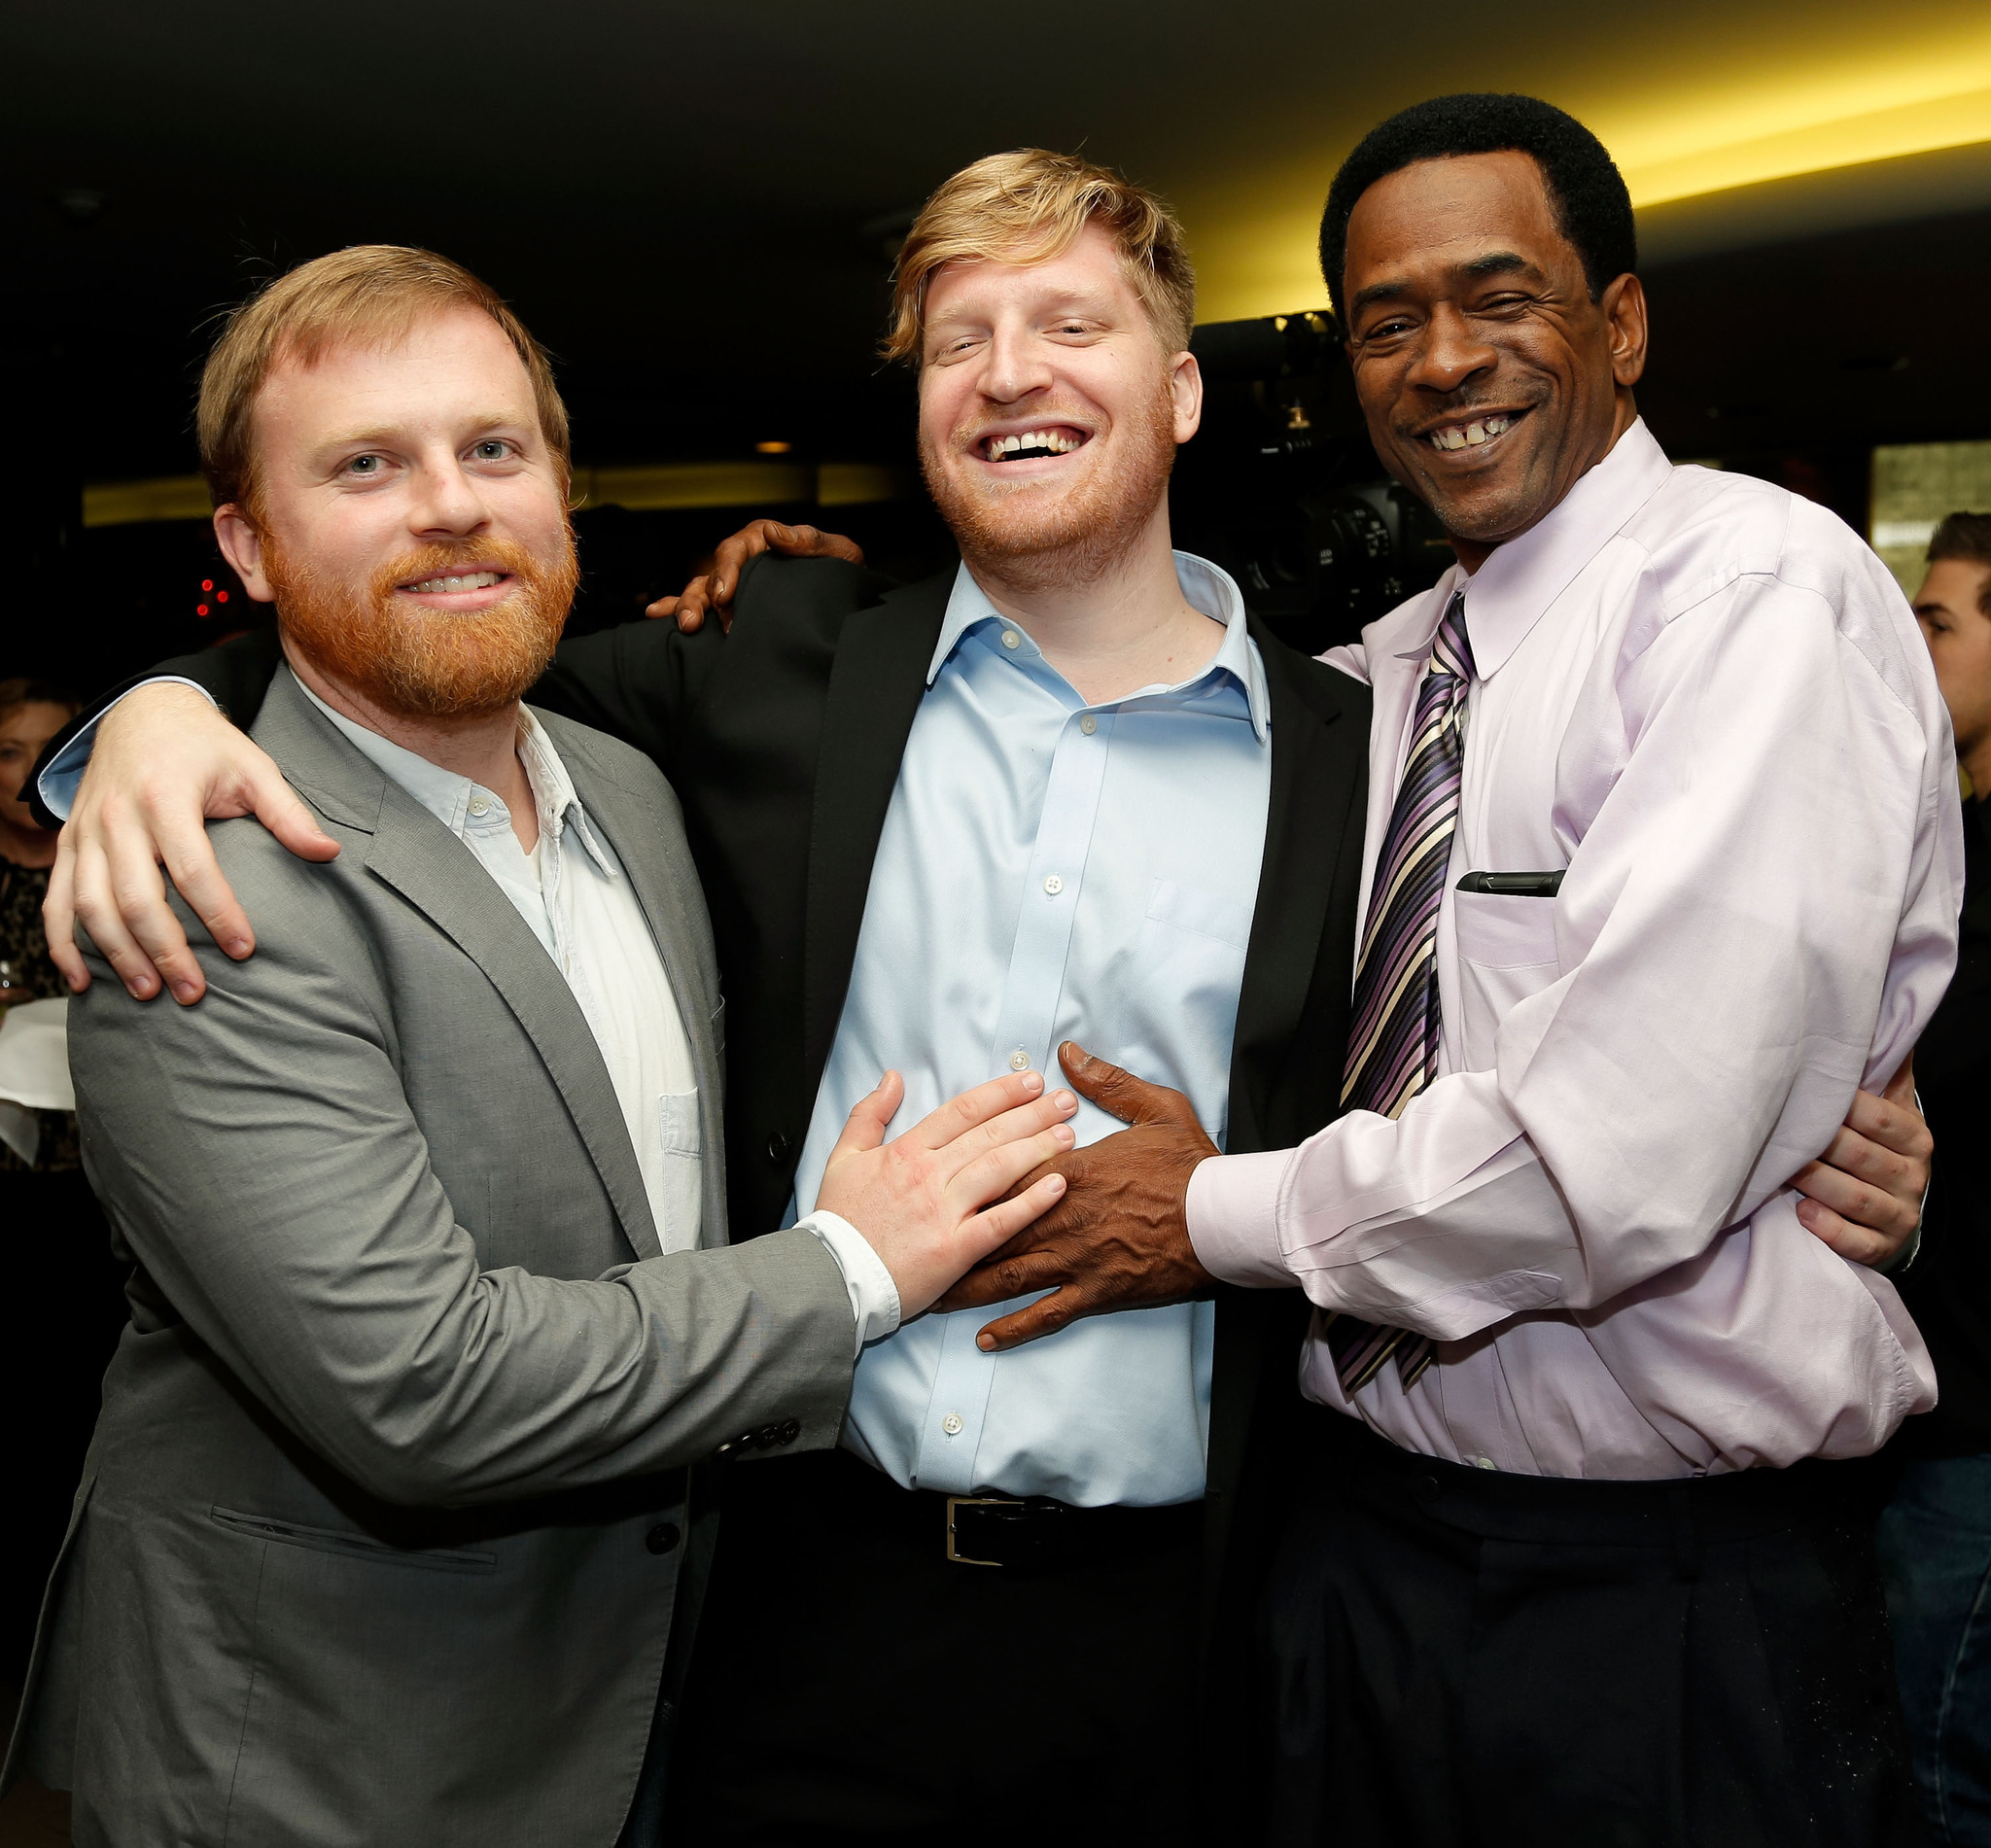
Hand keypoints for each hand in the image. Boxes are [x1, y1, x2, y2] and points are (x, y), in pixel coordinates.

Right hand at [43, 683, 336, 1004]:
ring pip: (90, 905)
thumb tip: (328, 853)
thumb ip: (288, 813)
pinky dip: (62, 943)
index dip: (218, 913)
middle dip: (164, 950)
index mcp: (166, 797)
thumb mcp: (253, 767)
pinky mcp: (68, 844)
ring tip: (149, 992)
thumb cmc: (205, 746)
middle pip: (136, 897)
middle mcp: (118, 817)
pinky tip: (80, 979)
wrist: (142, 712)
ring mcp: (86, 833)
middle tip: (193, 992)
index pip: (192, 868)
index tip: (245, 951)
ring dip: (116, 955)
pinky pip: (55, 900)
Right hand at [645, 520, 863, 634]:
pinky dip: (675, 608)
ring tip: (684, 627)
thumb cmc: (842, 570)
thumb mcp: (837, 552)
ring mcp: (735, 585)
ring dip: (686, 606)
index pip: (736, 550)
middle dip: (700, 598)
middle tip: (694, 622)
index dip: (727, 571)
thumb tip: (774, 533)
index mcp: (764, 542)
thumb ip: (808, 542)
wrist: (847, 598)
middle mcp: (744, 562)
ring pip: (701, 592)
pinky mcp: (732, 607)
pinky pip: (700, 606)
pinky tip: (657, 616)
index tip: (725, 596)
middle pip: (712, 574)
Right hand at [817, 1068, 1079, 1318]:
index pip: (963, 1111)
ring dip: (1038, 1148)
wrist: (829, 1277)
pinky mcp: (954, 1250)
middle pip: (990, 1134)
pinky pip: (1000, 1222)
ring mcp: (943, 1212)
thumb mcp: (843, 1157)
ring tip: (1069, 1135)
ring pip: (999, 1169)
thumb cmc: (839, 1222)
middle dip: (1032, 1114)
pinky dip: (1031, 1203)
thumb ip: (869, 1114)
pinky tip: (1058, 1186)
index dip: (1001, 1093)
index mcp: (906, 1151)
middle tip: (1064, 1102)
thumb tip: (892, 1077)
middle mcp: (929, 1175)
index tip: (1031, 1082)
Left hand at [934, 1041, 1219, 1351]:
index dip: (967, 1177)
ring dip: (967, 1286)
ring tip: (931, 1294)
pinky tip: (985, 1337)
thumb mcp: (1155, 1107)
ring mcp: (1077, 1258)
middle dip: (949, 1238)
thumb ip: (1107, 1081)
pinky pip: (1046, 1314)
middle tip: (909, 1246)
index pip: (1005, 1171)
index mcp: (1071, 1169)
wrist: (1227, 1218)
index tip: (932, 1182)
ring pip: (1008, 1274)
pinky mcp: (1096, 1291)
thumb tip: (1068, 1054)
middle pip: (992, 1226)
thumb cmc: (1192, 1164)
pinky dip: (1013, 1327)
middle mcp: (1063, 1216)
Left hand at [1790, 1053, 1930, 1265]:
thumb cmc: (1878, 1150)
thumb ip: (1884, 1073)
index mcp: (1913, 1137)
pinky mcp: (1882, 1247)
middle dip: (1819, 1144)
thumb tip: (1873, 1013)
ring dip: (1817, 1183)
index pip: (1879, 1118)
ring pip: (1855, 1197)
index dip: (1843, 1105)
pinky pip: (1856, 1241)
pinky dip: (1829, 1229)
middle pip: (1862, 1156)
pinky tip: (1802, 1214)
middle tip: (1778, 1130)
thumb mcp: (1889, 1112)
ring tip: (1782, 1169)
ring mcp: (1899, 1214)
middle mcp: (1912, 1176)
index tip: (1802, 1089)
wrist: (1894, 1214)